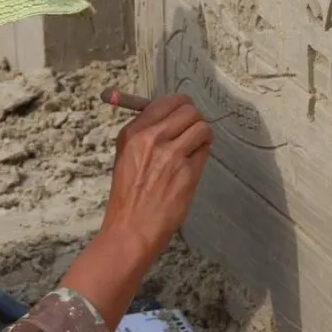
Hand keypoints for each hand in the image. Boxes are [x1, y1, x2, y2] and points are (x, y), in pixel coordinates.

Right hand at [103, 93, 212, 258]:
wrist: (131, 229)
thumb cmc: (128, 198)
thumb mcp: (126, 157)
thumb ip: (146, 135)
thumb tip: (170, 117)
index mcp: (133, 132)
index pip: (166, 102)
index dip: (180, 107)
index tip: (183, 115)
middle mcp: (151, 139)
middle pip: (188, 110)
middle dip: (194, 120)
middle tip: (192, 133)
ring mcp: (171, 155)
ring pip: (202, 127)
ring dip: (203, 136)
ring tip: (195, 148)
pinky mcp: (187, 172)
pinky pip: (205, 150)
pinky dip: (203, 154)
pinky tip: (193, 165)